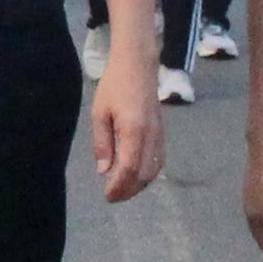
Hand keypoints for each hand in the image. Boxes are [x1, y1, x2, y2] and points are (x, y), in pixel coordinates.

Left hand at [91, 64, 163, 203]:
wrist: (138, 65)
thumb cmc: (114, 85)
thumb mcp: (99, 113)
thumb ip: (102, 143)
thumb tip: (104, 171)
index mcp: (133, 131)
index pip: (128, 169)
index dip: (118, 186)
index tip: (106, 195)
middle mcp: (150, 136)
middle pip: (144, 174)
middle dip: (128, 190)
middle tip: (112, 196)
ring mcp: (159, 134)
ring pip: (154, 170)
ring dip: (139, 184)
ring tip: (123, 189)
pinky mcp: (162, 132)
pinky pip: (159, 160)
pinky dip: (148, 173)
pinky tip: (136, 176)